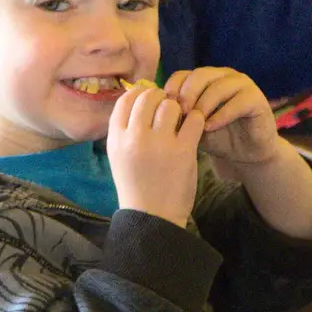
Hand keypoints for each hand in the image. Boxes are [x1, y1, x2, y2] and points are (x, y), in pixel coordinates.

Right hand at [106, 84, 204, 226]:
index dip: (140, 93)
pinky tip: (193, 129)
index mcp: (116, 139)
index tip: (149, 100)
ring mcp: (159, 144)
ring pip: (171, 104)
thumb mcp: (119, 157)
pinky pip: (193, 119)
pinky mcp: (183, 151)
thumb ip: (126, 129)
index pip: (126, 99)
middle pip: (149, 97)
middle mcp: (135, 138)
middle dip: (161, 99)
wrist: (152, 218)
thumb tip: (139, 96)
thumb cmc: (136, 186)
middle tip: (168, 110)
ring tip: (180, 122)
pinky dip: (195, 119)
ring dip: (178, 109)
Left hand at [164, 68, 281, 176]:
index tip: (163, 108)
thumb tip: (156, 113)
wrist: (246, 153)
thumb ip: (179, 118)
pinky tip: (210, 127)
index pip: (183, 75)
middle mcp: (223, 76)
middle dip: (186, 94)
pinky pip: (238, 101)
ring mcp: (241, 85)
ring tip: (195, 122)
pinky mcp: (256, 99)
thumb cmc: (216, 138)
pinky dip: (222, 114)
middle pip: (200, 75)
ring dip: (204, 104)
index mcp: (205, 79)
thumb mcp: (192, 128)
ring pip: (219, 86)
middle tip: (179, 113)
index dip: (172, 89)